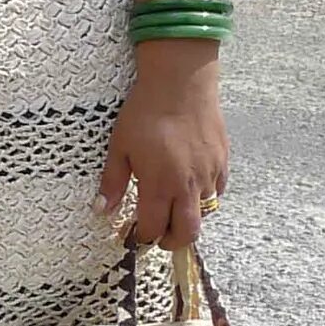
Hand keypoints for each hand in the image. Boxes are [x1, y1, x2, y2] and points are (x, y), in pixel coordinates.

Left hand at [99, 42, 228, 253]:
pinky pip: (217, 191)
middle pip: (187, 233)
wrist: (181, 84)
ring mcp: (209, 175)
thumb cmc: (145, 113)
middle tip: (158, 236)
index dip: (142, 237)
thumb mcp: (120, 147)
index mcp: (160, 185)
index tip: (134, 235)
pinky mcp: (222, 162)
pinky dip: (204, 197)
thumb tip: (102, 209)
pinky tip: (189, 187)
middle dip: (171, 241)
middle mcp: (188, 186)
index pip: (153, 228)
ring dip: (188, 217)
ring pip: (205, 213)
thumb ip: (113, 182)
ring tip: (172, 208)